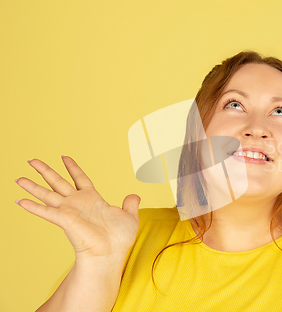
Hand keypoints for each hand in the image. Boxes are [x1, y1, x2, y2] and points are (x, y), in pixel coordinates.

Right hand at [15, 156, 140, 259]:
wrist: (111, 253)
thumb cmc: (119, 239)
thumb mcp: (129, 216)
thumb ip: (130, 204)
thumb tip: (134, 195)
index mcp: (93, 199)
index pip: (79, 178)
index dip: (72, 167)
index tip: (64, 157)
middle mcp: (78, 203)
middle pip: (58, 182)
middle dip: (45, 171)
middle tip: (32, 161)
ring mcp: (69, 211)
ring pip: (47, 194)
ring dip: (32, 186)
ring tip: (18, 178)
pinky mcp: (64, 220)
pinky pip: (46, 211)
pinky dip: (33, 206)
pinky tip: (20, 201)